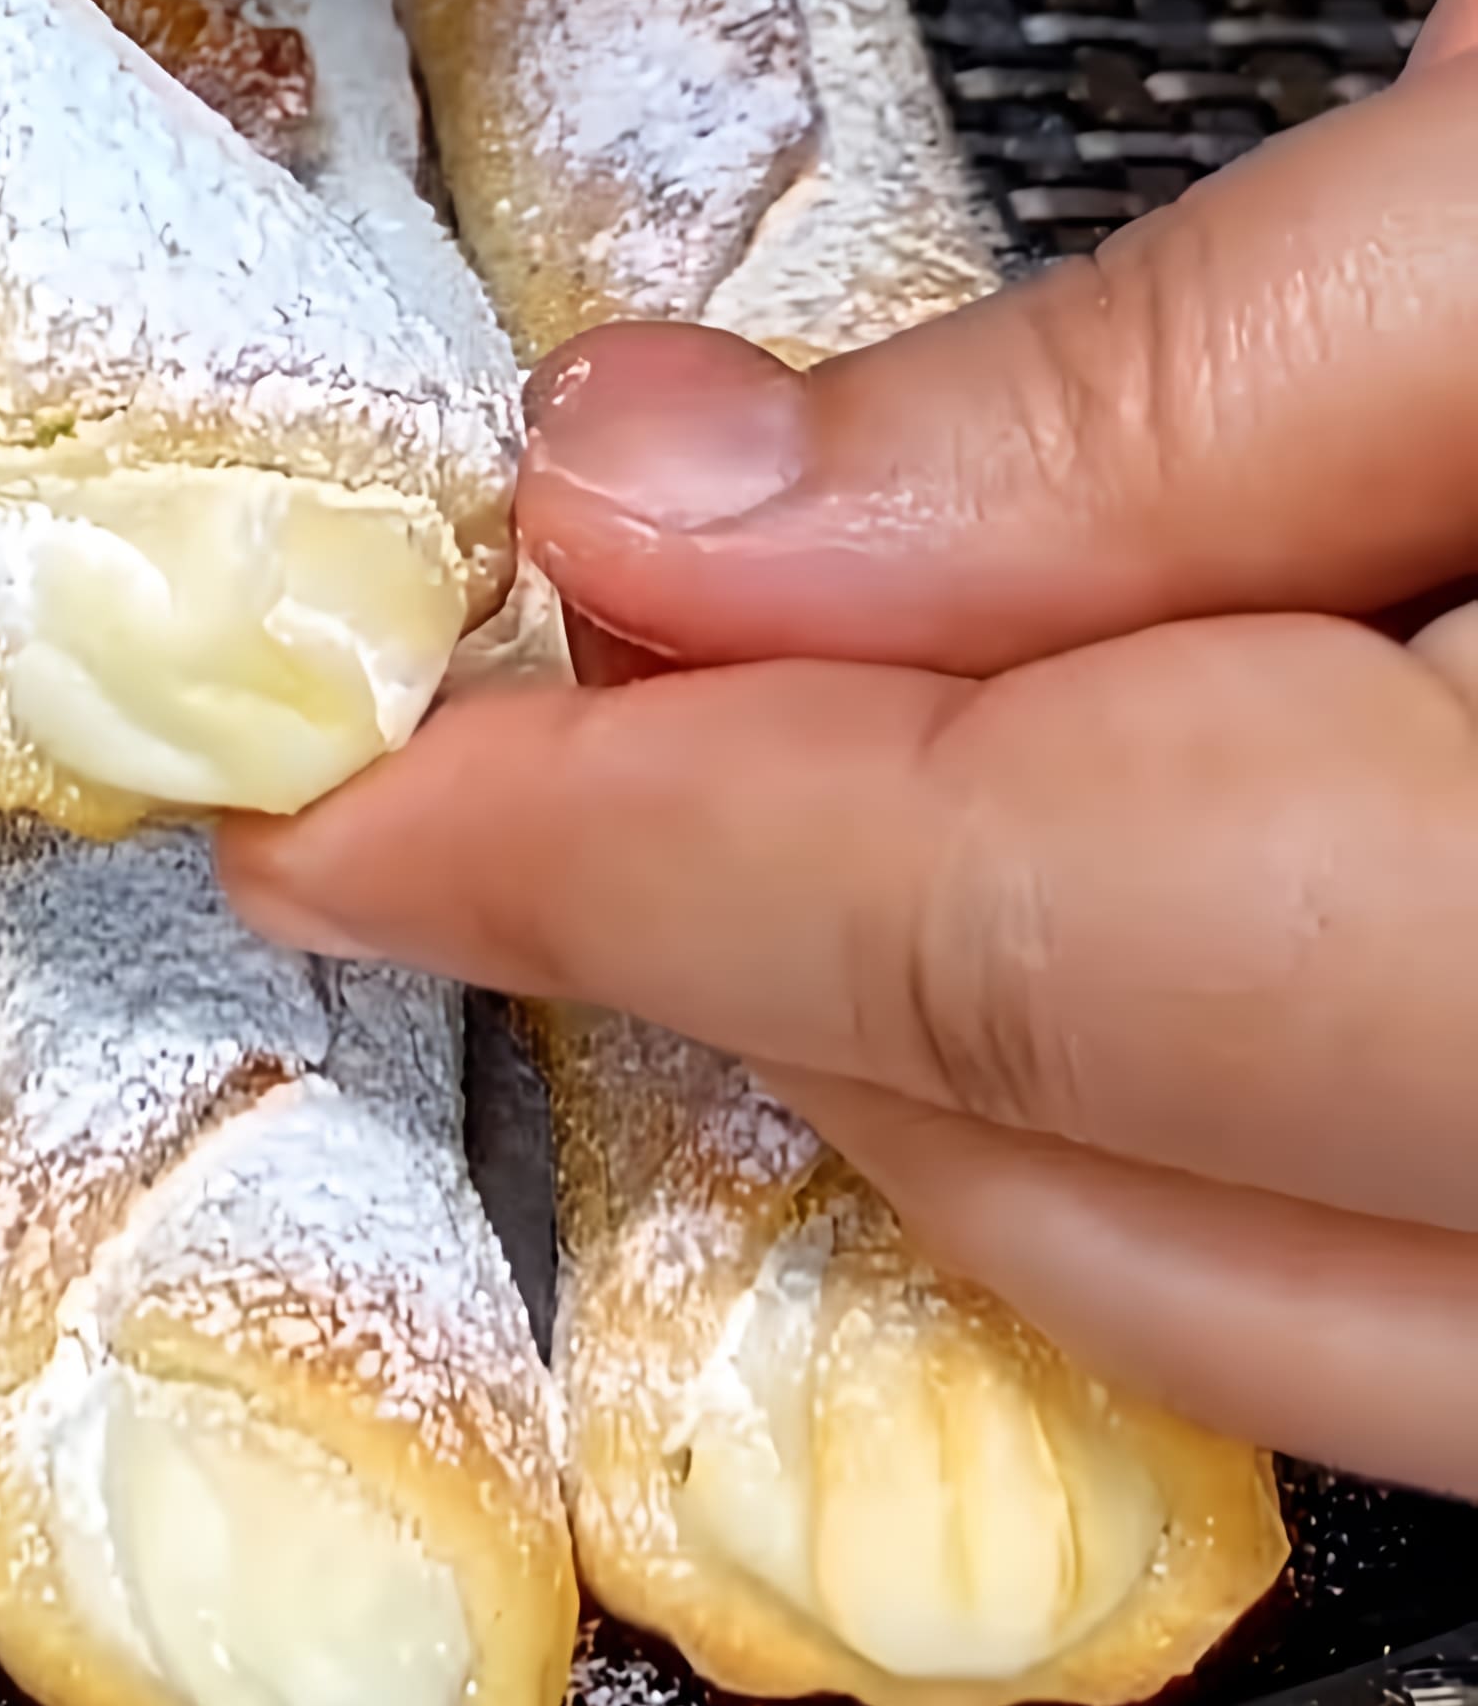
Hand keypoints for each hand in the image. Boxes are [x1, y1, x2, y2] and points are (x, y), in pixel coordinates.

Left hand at [226, 0, 1477, 1495]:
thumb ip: (1144, 402)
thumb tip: (672, 508)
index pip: (986, 950)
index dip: (602, 853)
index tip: (335, 789)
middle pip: (1108, 1198)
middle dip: (764, 966)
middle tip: (550, 721)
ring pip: (1265, 1303)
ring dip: (989, 1054)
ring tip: (817, 748)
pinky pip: (1423, 1268)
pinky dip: (1220, 1100)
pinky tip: (1128, 860)